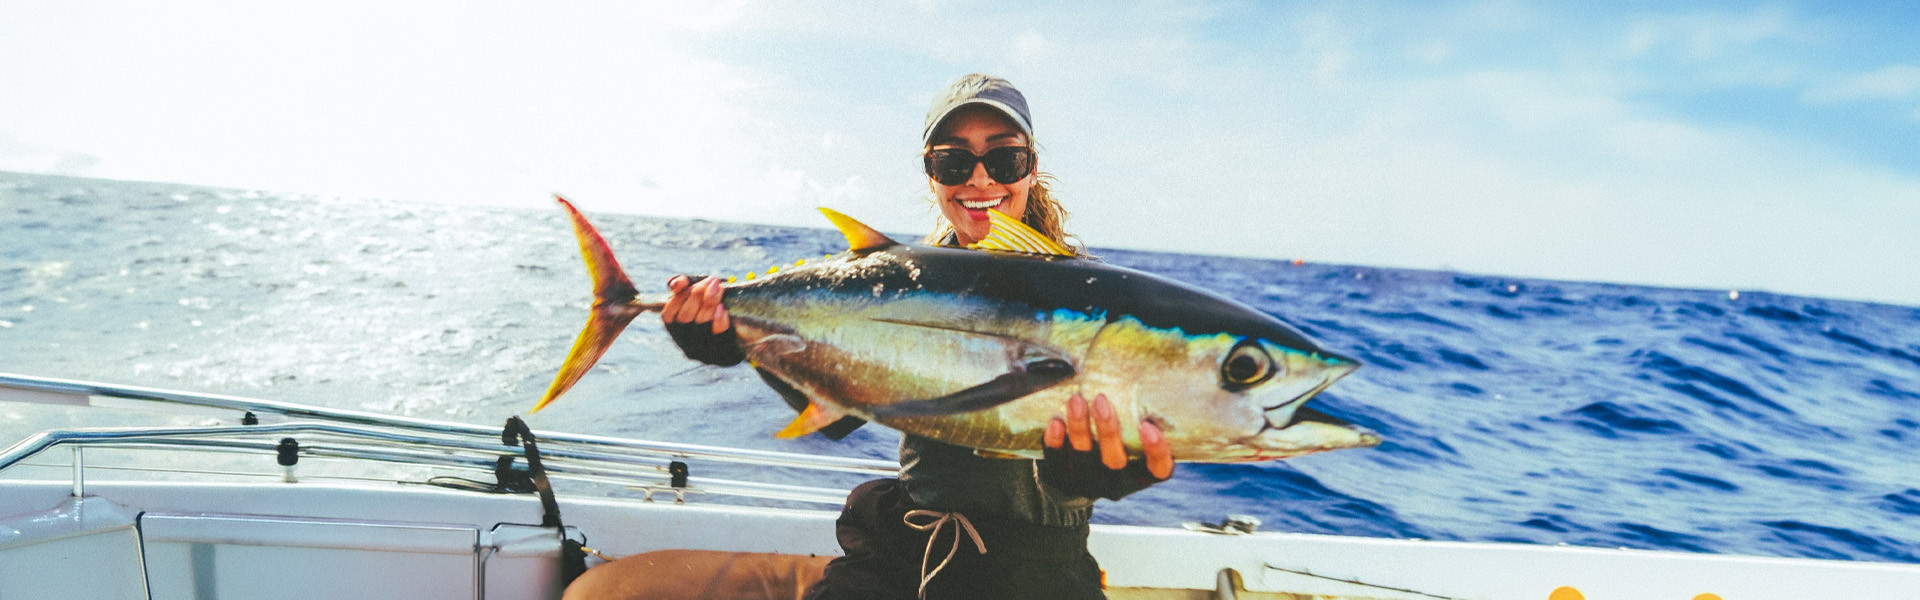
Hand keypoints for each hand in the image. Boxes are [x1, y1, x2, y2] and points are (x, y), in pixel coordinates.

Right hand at [661, 275, 744, 365]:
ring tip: (719, 289)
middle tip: (711, 280)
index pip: (668, 315)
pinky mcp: (720, 356)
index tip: (691, 282)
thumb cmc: (714, 309)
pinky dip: (719, 321)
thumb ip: (685, 286)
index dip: (678, 297)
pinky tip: (723, 308)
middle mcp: (685, 344)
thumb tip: (676, 283)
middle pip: (685, 319)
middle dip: (697, 295)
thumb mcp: (700, 295)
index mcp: (675, 330)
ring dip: (709, 304)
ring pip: (700, 327)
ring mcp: (702, 352)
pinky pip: (718, 338)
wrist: (745, 334)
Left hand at [1038, 393, 1173, 500]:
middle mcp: (1117, 484)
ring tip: (1076, 400)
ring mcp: (1087, 485)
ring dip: (1080, 429)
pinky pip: (1057, 463)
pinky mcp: (1061, 481)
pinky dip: (1055, 442)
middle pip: (1115, 462)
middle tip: (1101, 399)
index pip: (1159, 470)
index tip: (1148, 426)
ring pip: (1084, 461)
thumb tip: (1145, 365)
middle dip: (1108, 430)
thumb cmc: (1115, 444)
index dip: (1156, 451)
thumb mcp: (1131, 436)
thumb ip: (1136, 414)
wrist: (1077, 477)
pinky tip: (1056, 422)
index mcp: (1142, 475)